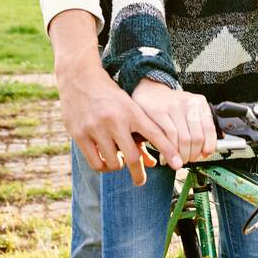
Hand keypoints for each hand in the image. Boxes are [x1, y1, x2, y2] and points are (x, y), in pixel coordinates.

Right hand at [56, 53, 178, 186]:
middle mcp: (115, 120)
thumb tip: (151, 162)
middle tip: (140, 181)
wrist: (79, 76)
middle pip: (133, 157)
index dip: (168, 150)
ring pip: (113, 163)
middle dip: (139, 174)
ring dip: (118, 166)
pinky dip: (103, 167)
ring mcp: (96, 128)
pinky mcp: (79, 134)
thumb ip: (138, 130)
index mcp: (131, 111)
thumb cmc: (109, 94)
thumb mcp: (127, 106)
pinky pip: (95, 163)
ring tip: (118, 161)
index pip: (155, 134)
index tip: (178, 165)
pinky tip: (104, 161)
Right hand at [133, 79, 217, 167]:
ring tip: (178, 159)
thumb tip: (207, 151)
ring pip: (184, 139)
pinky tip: (168, 154)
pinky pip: (169, 137)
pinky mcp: (159, 111)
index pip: (210, 129)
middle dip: (193, 155)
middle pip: (197, 137)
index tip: (203, 155)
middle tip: (188, 159)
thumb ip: (199, 127)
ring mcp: (174, 106)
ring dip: (182, 155)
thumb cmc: (170, 105)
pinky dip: (170, 151)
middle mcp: (188, 103)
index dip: (208, 147)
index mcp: (199, 103)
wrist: (149, 91)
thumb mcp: (189, 110)